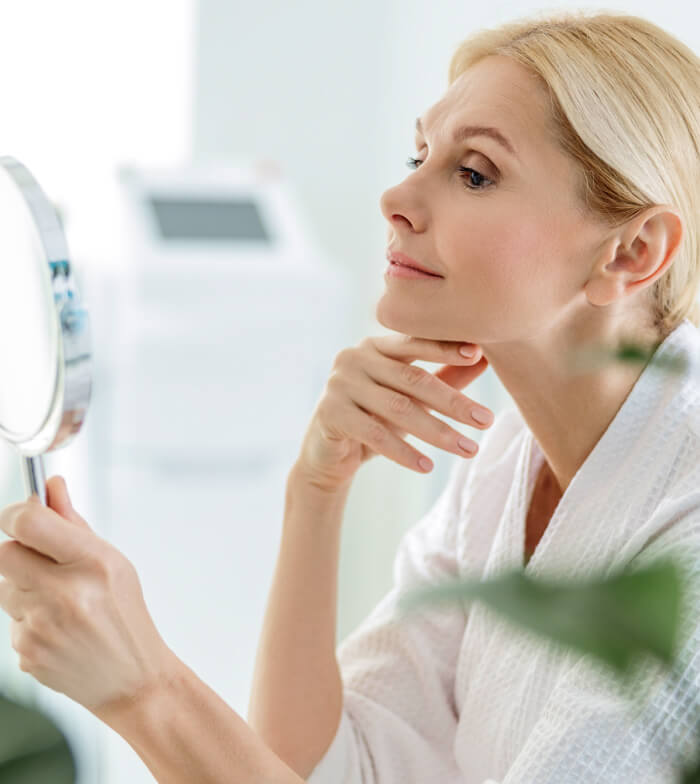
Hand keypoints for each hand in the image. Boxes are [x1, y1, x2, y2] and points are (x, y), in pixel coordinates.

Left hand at [0, 476, 176, 717]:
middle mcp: (65, 593)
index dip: (15, 514)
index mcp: (92, 563)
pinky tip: (58, 630)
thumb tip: (51, 485)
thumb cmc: (125, 615)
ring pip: (5, 588)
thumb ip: (73, 524)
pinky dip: (29, 620)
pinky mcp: (26, 653)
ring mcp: (43, 626)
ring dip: (23, 588)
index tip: (20, 516)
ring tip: (59, 602)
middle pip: (4, 553)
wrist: (133, 679)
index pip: (28, 523)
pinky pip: (12, 622)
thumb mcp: (112, 561)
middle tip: (42, 562)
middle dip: (18, 552)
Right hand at [294, 334, 491, 491]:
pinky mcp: (329, 412)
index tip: (478, 355)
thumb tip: (487, 358)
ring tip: (468, 449)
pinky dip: (403, 451)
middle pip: (412, 379)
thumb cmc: (374, 418)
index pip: (415, 342)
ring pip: (398, 408)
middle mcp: (354, 357)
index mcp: (375, 345)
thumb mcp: (410, 398)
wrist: (327, 454)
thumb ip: (444, 376)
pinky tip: (428, 466)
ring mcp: (339, 383)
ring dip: (437, 432)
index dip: (446, 348)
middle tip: (486, 420)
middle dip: (453, 402)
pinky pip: (374, 434)